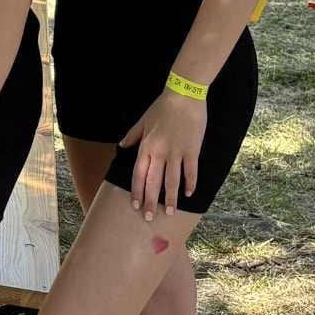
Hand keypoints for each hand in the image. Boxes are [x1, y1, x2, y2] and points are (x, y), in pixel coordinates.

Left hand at [120, 90, 206, 217]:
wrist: (183, 96)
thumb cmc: (162, 108)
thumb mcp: (142, 121)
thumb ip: (132, 136)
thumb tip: (122, 146)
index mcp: (146, 147)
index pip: (139, 175)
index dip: (137, 191)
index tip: (136, 205)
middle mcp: (160, 153)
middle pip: (153, 182)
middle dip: (151, 201)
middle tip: (149, 218)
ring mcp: (177, 153)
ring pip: (172, 181)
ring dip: (171, 198)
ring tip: (170, 212)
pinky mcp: (193, 150)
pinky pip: (191, 171)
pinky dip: (191, 184)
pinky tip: (189, 194)